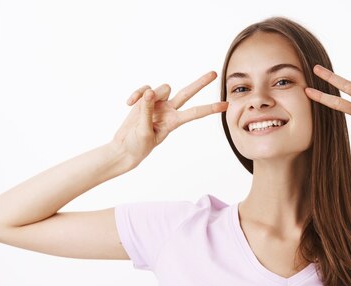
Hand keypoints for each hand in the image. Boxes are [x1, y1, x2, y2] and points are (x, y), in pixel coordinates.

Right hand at [111, 71, 228, 165]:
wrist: (124, 147)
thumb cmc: (138, 145)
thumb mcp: (144, 131)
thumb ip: (147, 111)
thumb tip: (150, 92)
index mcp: (174, 122)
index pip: (195, 113)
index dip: (210, 108)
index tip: (226, 105)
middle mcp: (169, 110)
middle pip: (187, 93)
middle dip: (200, 83)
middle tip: (214, 73)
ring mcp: (158, 104)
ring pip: (162, 88)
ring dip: (149, 94)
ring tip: (135, 105)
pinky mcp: (146, 99)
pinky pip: (145, 89)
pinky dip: (137, 94)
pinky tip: (129, 103)